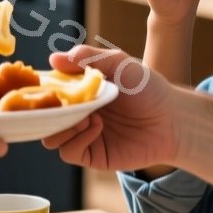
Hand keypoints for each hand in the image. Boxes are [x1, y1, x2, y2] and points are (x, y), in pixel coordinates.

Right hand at [40, 46, 179, 170]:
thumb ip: (89, 58)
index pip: (46, 92)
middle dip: (45, 111)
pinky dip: (77, 139)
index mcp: (78, 91)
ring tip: (83, 115)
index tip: (40, 86)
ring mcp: (83, 135)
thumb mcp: (119, 63)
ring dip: (61, 126)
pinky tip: (97, 126)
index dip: (39, 90)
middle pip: (43, 118)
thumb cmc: (148, 88)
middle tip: (57, 103)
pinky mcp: (93, 155)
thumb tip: (54, 58)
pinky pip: (69, 152)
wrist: (172, 119)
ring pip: (50, 137)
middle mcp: (76, 114)